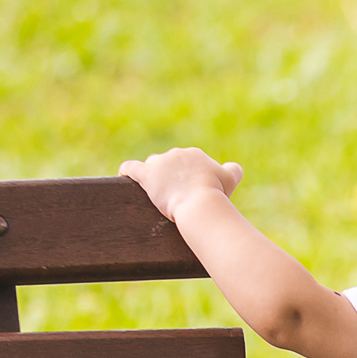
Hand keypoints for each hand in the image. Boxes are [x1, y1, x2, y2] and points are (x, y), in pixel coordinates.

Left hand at [118, 147, 242, 221]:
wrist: (201, 204)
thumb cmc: (217, 194)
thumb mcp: (230, 180)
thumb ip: (232, 170)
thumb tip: (234, 168)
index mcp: (194, 154)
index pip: (187, 162)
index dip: (187, 177)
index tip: (190, 192)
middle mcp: (176, 153)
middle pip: (168, 164)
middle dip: (171, 178)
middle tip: (176, 198)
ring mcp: (160, 163)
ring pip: (152, 166)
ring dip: (154, 177)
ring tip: (155, 192)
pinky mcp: (146, 175)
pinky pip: (131, 168)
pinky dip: (126, 171)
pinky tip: (123, 175)